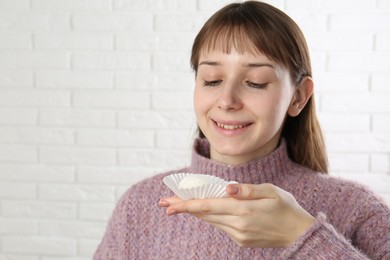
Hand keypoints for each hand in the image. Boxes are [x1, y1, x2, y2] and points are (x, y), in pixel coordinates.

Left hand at [159, 183, 314, 247]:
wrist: (299, 234)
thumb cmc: (287, 208)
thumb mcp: (271, 191)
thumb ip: (247, 189)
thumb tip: (227, 188)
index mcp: (244, 211)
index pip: (208, 206)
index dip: (186, 205)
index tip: (169, 205)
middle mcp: (238, 226)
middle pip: (204, 215)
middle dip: (184, 207)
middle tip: (164, 202)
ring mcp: (238, 235)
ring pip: (211, 220)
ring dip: (195, 212)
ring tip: (179, 204)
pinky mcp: (241, 240)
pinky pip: (221, 226)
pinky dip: (211, 216)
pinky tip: (205, 209)